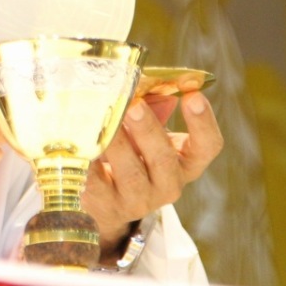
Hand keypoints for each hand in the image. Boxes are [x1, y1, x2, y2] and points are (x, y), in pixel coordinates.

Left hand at [82, 74, 223, 253]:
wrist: (103, 201)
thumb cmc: (128, 152)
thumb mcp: (144, 130)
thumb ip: (148, 103)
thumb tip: (141, 78)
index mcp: (184, 162)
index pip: (207, 146)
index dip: (204, 122)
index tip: (192, 94)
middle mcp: (167, 184)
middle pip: (164, 159)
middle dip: (149, 130)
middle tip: (134, 105)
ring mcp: (137, 200)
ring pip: (130, 174)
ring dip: (116, 144)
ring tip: (101, 120)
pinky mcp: (106, 206)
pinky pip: (95, 183)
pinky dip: (87, 161)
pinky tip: (77, 142)